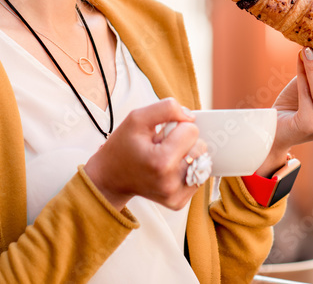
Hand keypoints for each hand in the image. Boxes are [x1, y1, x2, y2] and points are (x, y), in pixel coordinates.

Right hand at [83, 98, 207, 210]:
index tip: (160, 134)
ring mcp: (174, 196)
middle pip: (200, 147)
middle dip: (183, 141)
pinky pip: (198, 177)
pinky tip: (169, 169)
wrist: (110, 177)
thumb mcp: (137, 118)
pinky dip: (187, 169)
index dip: (177, 126)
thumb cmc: (123, 145)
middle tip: (161, 147)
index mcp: (161, 162)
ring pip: (202, 162)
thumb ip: (167, 108)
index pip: (192, 131)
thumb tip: (191, 117)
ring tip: (164, 158)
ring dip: (186, 156)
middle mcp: (170, 183)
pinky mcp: (178, 202)